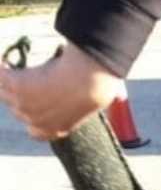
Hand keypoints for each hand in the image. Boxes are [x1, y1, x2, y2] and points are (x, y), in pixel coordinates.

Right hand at [0, 42, 124, 139]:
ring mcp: (24, 104)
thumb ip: (107, 99)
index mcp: (56, 130)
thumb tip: (120, 96)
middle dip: (19, 96)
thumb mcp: (104, 99)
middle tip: (24, 80)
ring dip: (7, 81)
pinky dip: (1, 67)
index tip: (35, 102)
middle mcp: (35, 121)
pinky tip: (4, 58)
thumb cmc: (99, 88)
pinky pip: (0, 75)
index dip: (33, 117)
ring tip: (10, 69)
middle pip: (17, 109)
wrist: (89, 81)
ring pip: (6, 91)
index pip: (35, 131)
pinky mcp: (17, 86)